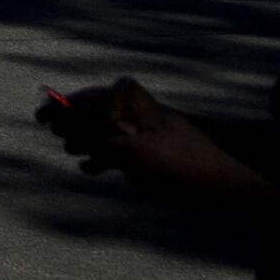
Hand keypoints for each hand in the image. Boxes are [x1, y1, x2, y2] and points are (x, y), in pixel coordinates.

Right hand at [47, 78, 262, 199]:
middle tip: (47, 125)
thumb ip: (106, 142)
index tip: (51, 110)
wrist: (231, 184)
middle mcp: (144, 120)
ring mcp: (152, 139)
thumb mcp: (139, 155)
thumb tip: (75, 134)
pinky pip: (122, 152)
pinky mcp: (158, 159)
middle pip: (103, 110)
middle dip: (74, 118)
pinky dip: (104, 157)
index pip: (103, 94)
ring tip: (66, 147)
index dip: (76, 99)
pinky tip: (90, 168)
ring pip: (110, 132)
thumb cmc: (186, 168)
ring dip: (86, 137)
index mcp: (141, 112)